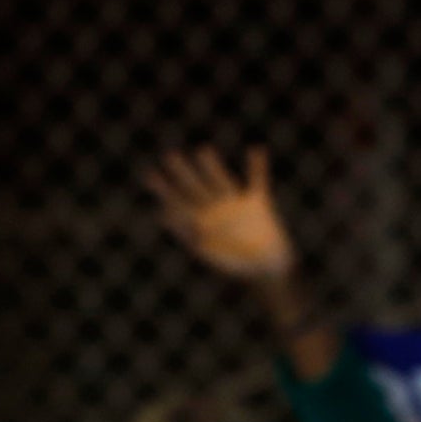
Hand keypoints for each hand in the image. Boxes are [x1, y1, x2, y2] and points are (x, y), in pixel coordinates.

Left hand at [143, 145, 297, 286]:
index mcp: (202, 226)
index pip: (179, 204)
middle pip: (195, 188)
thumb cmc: (241, 268)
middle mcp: (216, 212)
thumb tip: (178, 223)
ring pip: (221, 180)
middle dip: (182, 173)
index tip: (151, 177)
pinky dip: (257, 166)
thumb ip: (195, 239)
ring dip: (212, 166)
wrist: (269, 271)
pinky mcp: (258, 204)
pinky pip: (257, 180)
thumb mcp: (214, 256)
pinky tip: (256, 150)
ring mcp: (236, 206)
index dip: (164, 191)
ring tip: (203, 150)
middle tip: (170, 156)